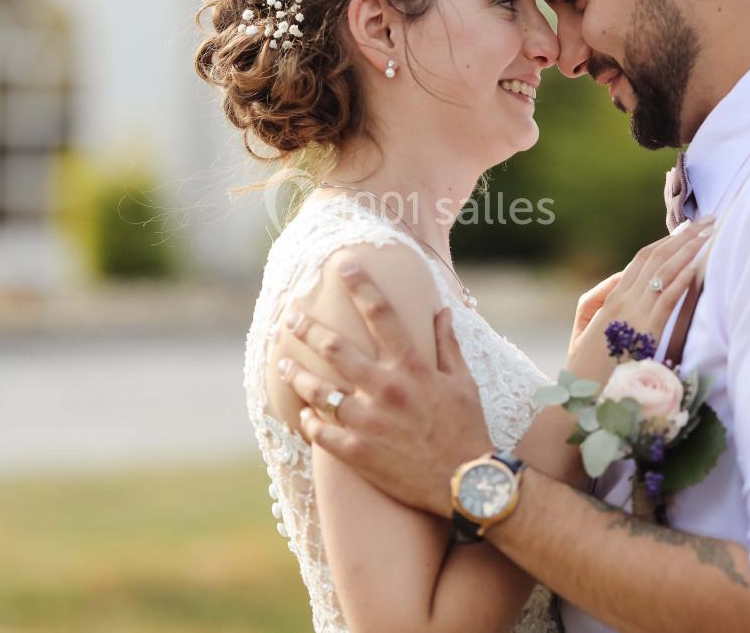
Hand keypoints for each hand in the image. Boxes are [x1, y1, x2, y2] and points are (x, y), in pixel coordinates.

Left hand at [276, 262, 492, 517]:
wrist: (465, 484)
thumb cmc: (466, 429)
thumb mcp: (463, 382)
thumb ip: (447, 344)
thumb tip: (442, 311)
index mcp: (410, 367)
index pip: (381, 315)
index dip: (361, 286)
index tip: (342, 265)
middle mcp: (385, 389)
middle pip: (335, 349)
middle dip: (307, 328)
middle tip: (289, 316)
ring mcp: (368, 422)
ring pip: (319, 391)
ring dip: (297, 374)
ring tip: (282, 363)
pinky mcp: (357, 453)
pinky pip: (321, 432)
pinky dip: (309, 419)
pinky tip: (302, 412)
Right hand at [567, 217, 713, 380]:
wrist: (579, 397)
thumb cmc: (586, 368)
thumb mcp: (586, 328)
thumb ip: (600, 298)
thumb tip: (622, 276)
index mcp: (611, 299)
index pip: (642, 260)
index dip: (665, 241)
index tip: (687, 228)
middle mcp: (622, 300)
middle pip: (656, 258)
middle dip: (684, 237)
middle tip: (708, 220)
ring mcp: (634, 314)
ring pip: (664, 271)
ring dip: (690, 249)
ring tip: (711, 232)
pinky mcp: (645, 331)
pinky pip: (668, 296)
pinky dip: (684, 276)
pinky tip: (700, 262)